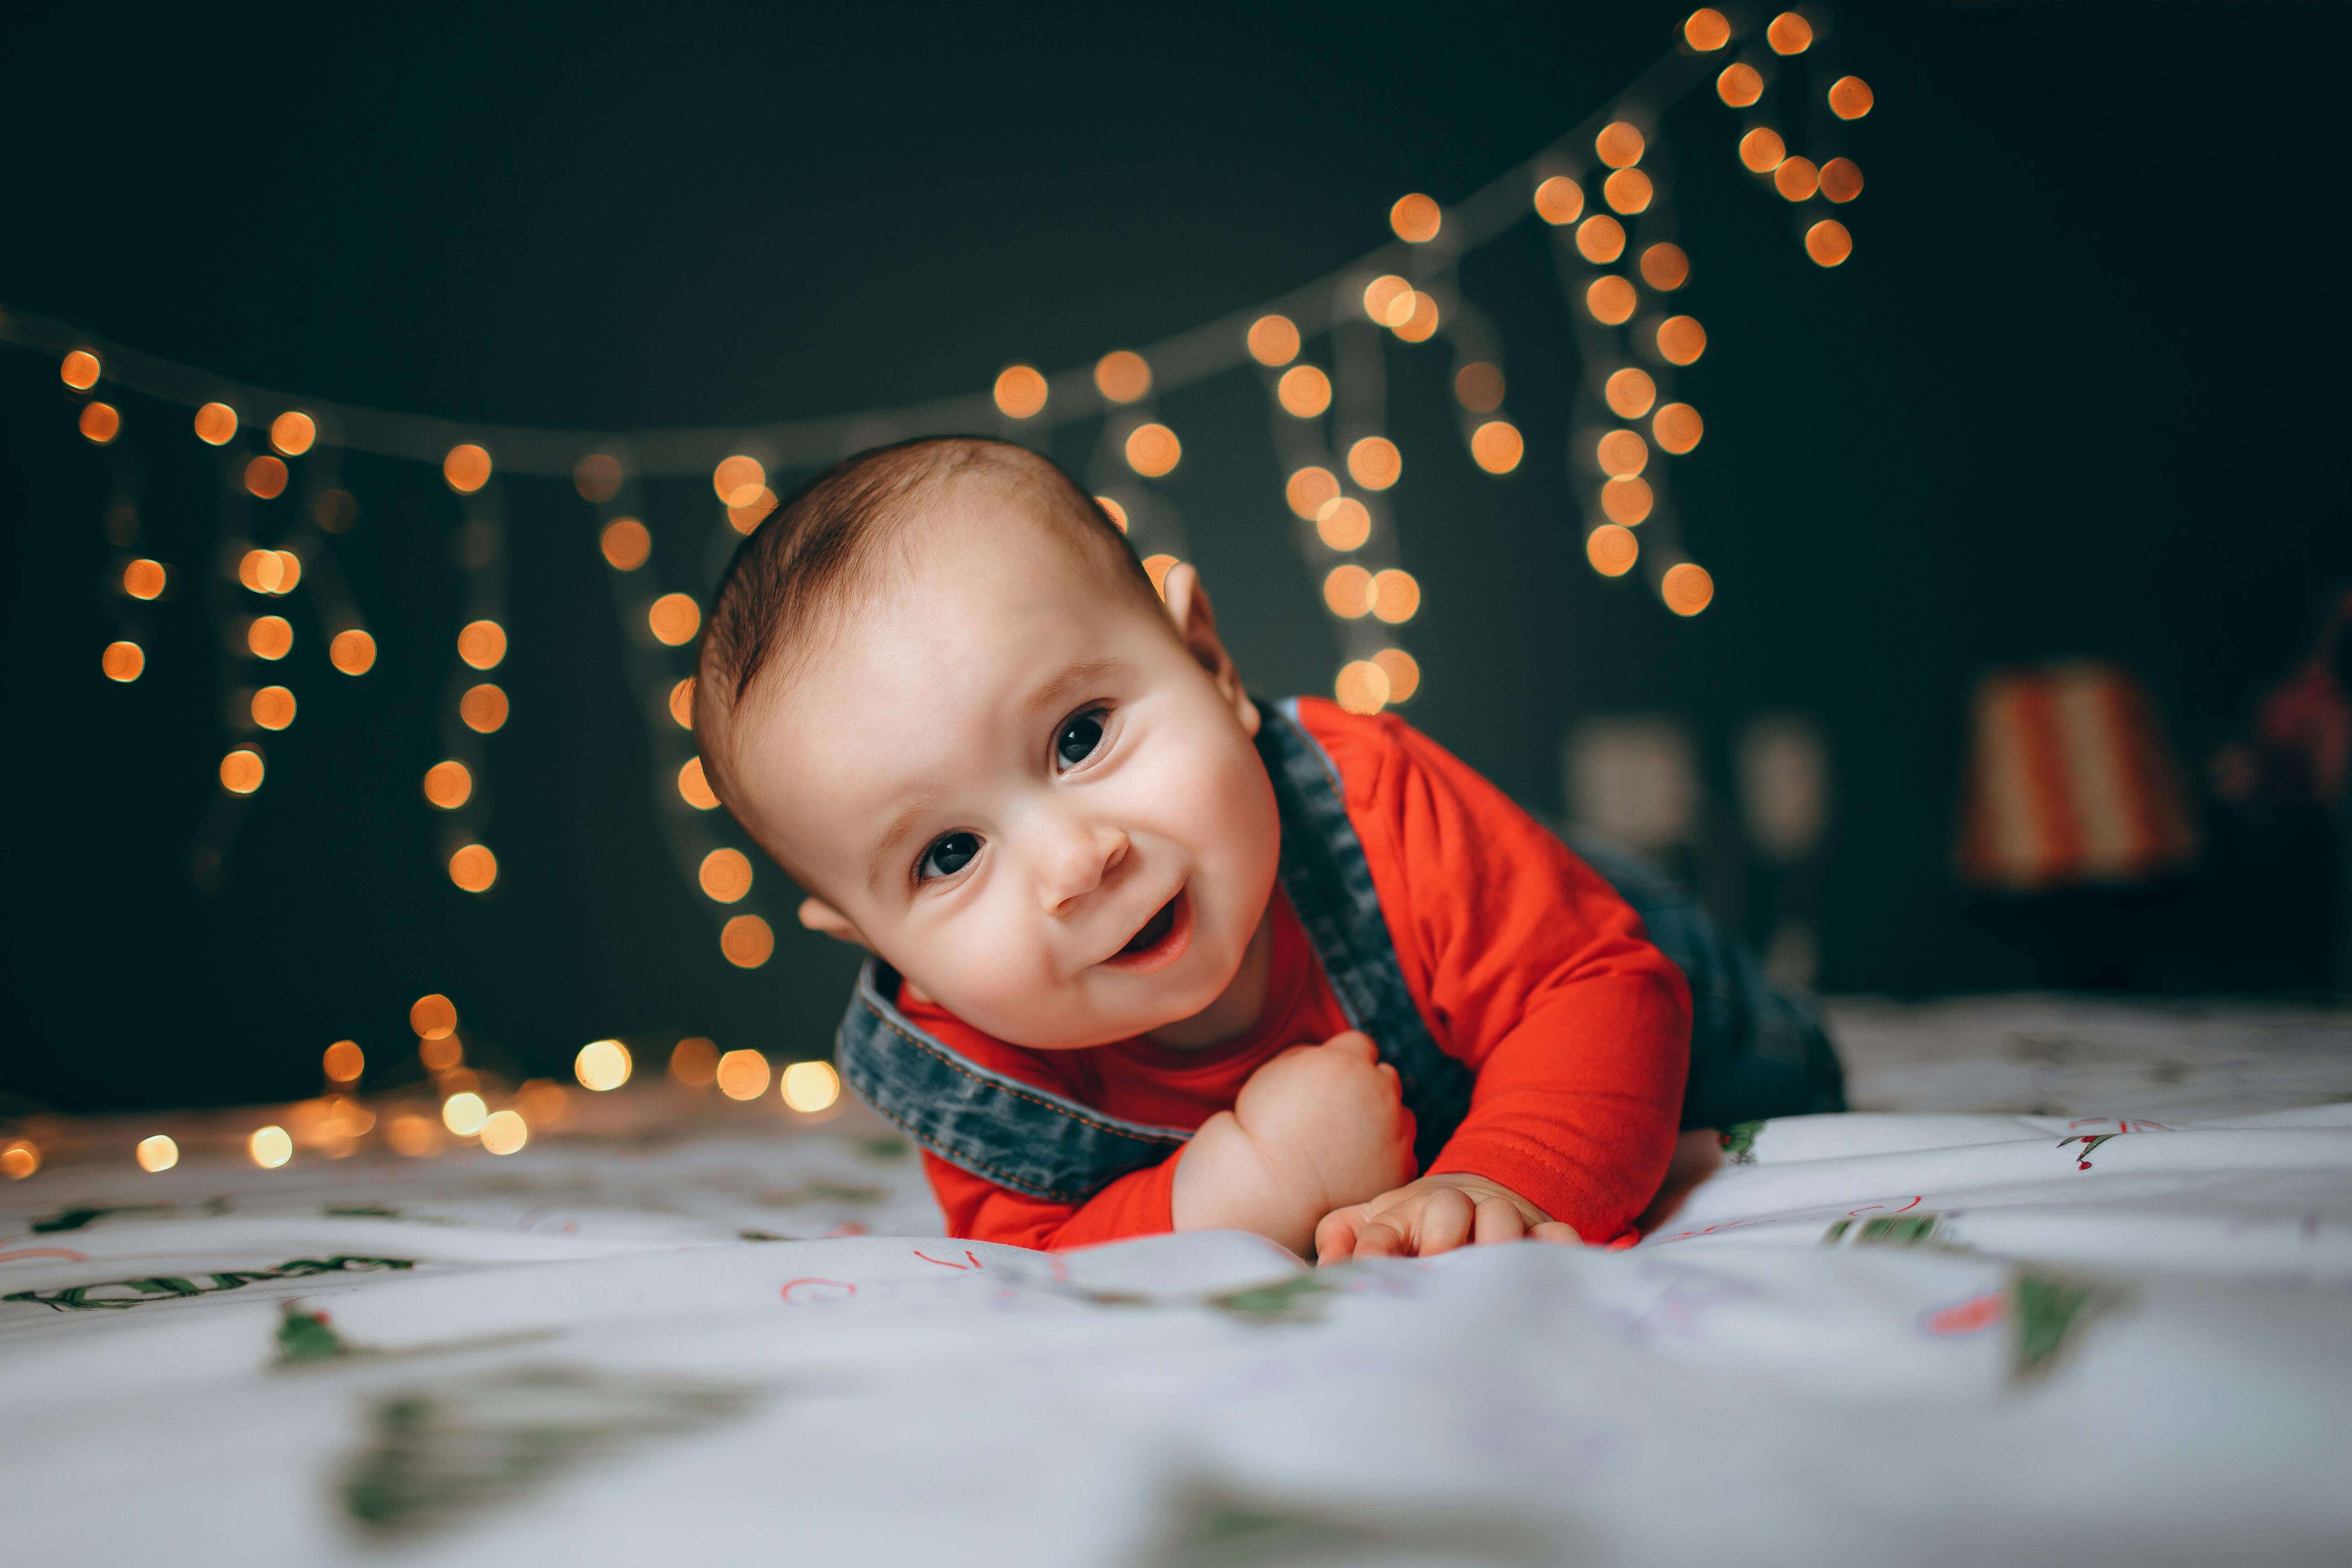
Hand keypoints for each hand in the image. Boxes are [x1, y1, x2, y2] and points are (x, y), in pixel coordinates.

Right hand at [1172, 1031, 1416, 1255]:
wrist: (1267, 1189)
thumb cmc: (1263, 1129)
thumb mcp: (1277, 1071)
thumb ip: (1316, 1054)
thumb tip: (1336, 1056)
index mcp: (1348, 1063)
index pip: (1361, 1045)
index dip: (1343, 1062)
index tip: (1328, 1084)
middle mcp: (1380, 1093)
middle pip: (1386, 1077)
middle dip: (1367, 1089)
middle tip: (1337, 1115)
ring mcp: (1396, 1133)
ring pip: (1401, 1116)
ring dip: (1382, 1122)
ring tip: (1345, 1144)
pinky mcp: (1401, 1169)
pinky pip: (1403, 1153)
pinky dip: (1386, 1158)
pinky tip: (1356, 1167)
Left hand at [1313, 1172, 1578, 1264]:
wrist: (1475, 1194)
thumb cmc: (1414, 1226)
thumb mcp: (1371, 1225)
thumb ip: (1340, 1240)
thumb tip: (1323, 1272)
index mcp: (1402, 1214)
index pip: (1381, 1233)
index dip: (1374, 1253)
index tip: (1371, 1276)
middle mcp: (1451, 1209)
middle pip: (1448, 1211)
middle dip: (1442, 1239)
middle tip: (1439, 1275)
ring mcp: (1498, 1216)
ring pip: (1501, 1219)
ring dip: (1497, 1245)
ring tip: (1494, 1284)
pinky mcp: (1539, 1230)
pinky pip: (1556, 1235)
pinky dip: (1558, 1250)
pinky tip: (1554, 1270)